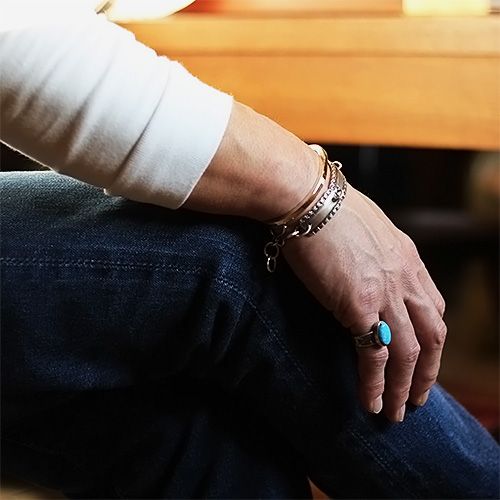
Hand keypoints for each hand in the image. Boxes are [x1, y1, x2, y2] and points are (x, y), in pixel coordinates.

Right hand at [284, 184, 446, 421]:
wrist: (307, 197)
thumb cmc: (325, 205)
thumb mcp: (364, 225)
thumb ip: (372, 250)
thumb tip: (362, 265)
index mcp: (407, 257)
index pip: (433, 307)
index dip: (431, 338)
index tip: (423, 358)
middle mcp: (405, 277)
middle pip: (432, 336)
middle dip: (427, 372)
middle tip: (417, 397)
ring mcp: (385, 292)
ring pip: (409, 352)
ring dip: (404, 387)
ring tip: (395, 412)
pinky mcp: (359, 304)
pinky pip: (374, 354)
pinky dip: (375, 383)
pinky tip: (370, 402)